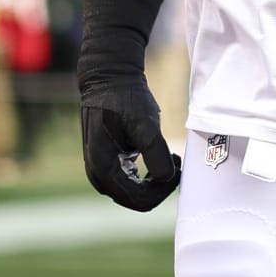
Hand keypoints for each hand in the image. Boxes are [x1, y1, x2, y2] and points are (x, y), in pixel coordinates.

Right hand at [80, 79, 180, 211]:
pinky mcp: (104, 161)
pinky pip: (127, 181)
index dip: (163, 191)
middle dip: (159, 188)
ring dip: (153, 182)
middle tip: (176, 163)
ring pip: (131, 192)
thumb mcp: (145, 124)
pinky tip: (157, 157)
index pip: (138, 200)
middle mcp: (97, 173)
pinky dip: (144, 176)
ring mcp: (98, 168)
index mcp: (103, 168)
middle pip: (135, 199)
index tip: (178, 168)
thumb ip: (156, 155)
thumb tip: (165, 178)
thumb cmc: (125, 98)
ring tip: (170, 158)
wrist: (108, 76)